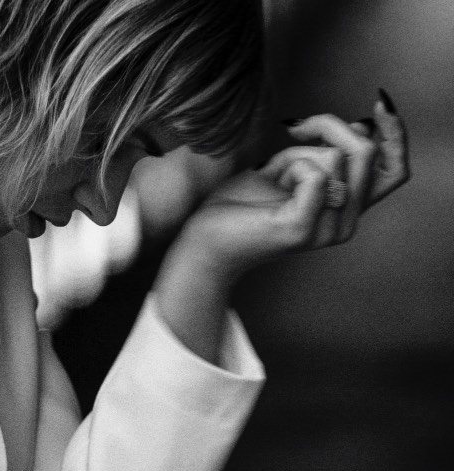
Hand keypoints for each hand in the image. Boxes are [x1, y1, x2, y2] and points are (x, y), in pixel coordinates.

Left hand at [170, 96, 409, 284]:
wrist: (204, 238)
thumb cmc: (240, 203)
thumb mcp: (288, 166)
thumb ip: (324, 150)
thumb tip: (358, 125)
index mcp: (347, 209)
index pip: (396, 169)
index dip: (395, 132)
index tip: (378, 102)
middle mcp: (345, 224)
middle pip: (366, 151)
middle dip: (329, 126)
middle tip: (293, 128)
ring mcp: (326, 230)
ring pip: (338, 158)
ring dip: (298, 155)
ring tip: (271, 176)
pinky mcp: (301, 229)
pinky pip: (316, 174)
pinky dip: (290, 166)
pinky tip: (269, 179)